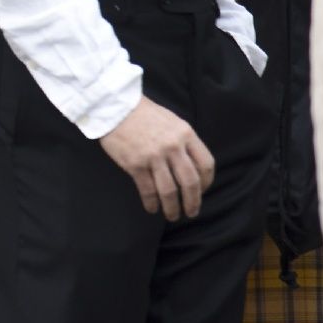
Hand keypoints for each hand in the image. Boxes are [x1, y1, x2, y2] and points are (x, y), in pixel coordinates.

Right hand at [98, 97, 215, 220]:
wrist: (115, 107)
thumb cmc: (144, 114)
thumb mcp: (172, 121)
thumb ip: (184, 141)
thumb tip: (192, 166)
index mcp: (185, 134)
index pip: (206, 165)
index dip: (207, 183)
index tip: (201, 191)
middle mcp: (172, 146)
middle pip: (190, 182)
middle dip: (193, 202)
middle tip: (191, 212)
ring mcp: (153, 156)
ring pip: (169, 190)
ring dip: (172, 208)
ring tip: (172, 215)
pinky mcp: (135, 163)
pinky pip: (147, 190)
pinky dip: (151, 203)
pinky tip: (152, 208)